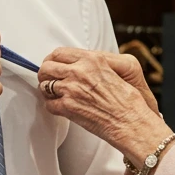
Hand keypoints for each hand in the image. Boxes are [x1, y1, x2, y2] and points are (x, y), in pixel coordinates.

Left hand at [38, 47, 169, 166]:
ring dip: (48, 91)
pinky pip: (49, 104)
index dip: (53, 60)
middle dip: (45, 74)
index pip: (59, 53)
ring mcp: (71, 90)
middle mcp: (79, 72)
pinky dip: (53, 106)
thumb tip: (78, 63)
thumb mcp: (114, 69)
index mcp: (91, 60)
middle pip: (47, 68)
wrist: (130, 121)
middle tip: (48, 80)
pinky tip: (61, 107)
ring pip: (44, 86)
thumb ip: (93, 63)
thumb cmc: (127, 100)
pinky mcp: (68, 107)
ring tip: (55, 95)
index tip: (53, 65)